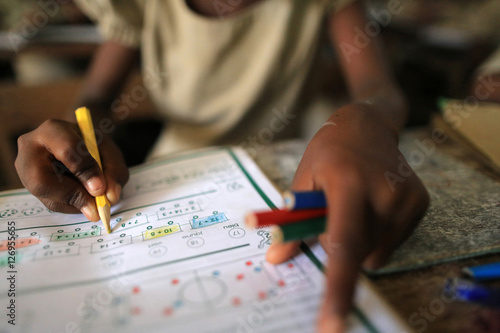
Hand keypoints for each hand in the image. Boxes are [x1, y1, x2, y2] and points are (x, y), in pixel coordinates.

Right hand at [15, 119, 128, 220]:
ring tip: (93, 201)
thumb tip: (110, 197)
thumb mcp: (108, 151)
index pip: (67, 151)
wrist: (74, 142)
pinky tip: (83, 198)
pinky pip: (50, 203)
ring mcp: (24, 170)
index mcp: (53, 130)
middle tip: (96, 207)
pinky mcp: (28, 186)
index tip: (100, 189)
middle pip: (42, 182)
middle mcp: (30, 149)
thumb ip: (113, 170)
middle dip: (73, 196)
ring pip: (47, 198)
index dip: (85, 172)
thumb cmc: (91, 145)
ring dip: (75, 204)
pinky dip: (71, 205)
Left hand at [265, 104, 429, 331]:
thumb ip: (292, 222)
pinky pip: (390, 243)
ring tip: (353, 206)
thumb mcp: (302, 180)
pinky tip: (372, 206)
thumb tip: (277, 259)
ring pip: (374, 252)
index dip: (337, 286)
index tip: (332, 323)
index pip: (343, 244)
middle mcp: (384, 192)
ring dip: (356, 241)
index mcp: (348, 183)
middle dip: (337, 246)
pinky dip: (374, 236)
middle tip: (330, 214)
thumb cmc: (327, 153)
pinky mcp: (421, 203)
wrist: (367, 125)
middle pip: (357, 252)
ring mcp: (407, 199)